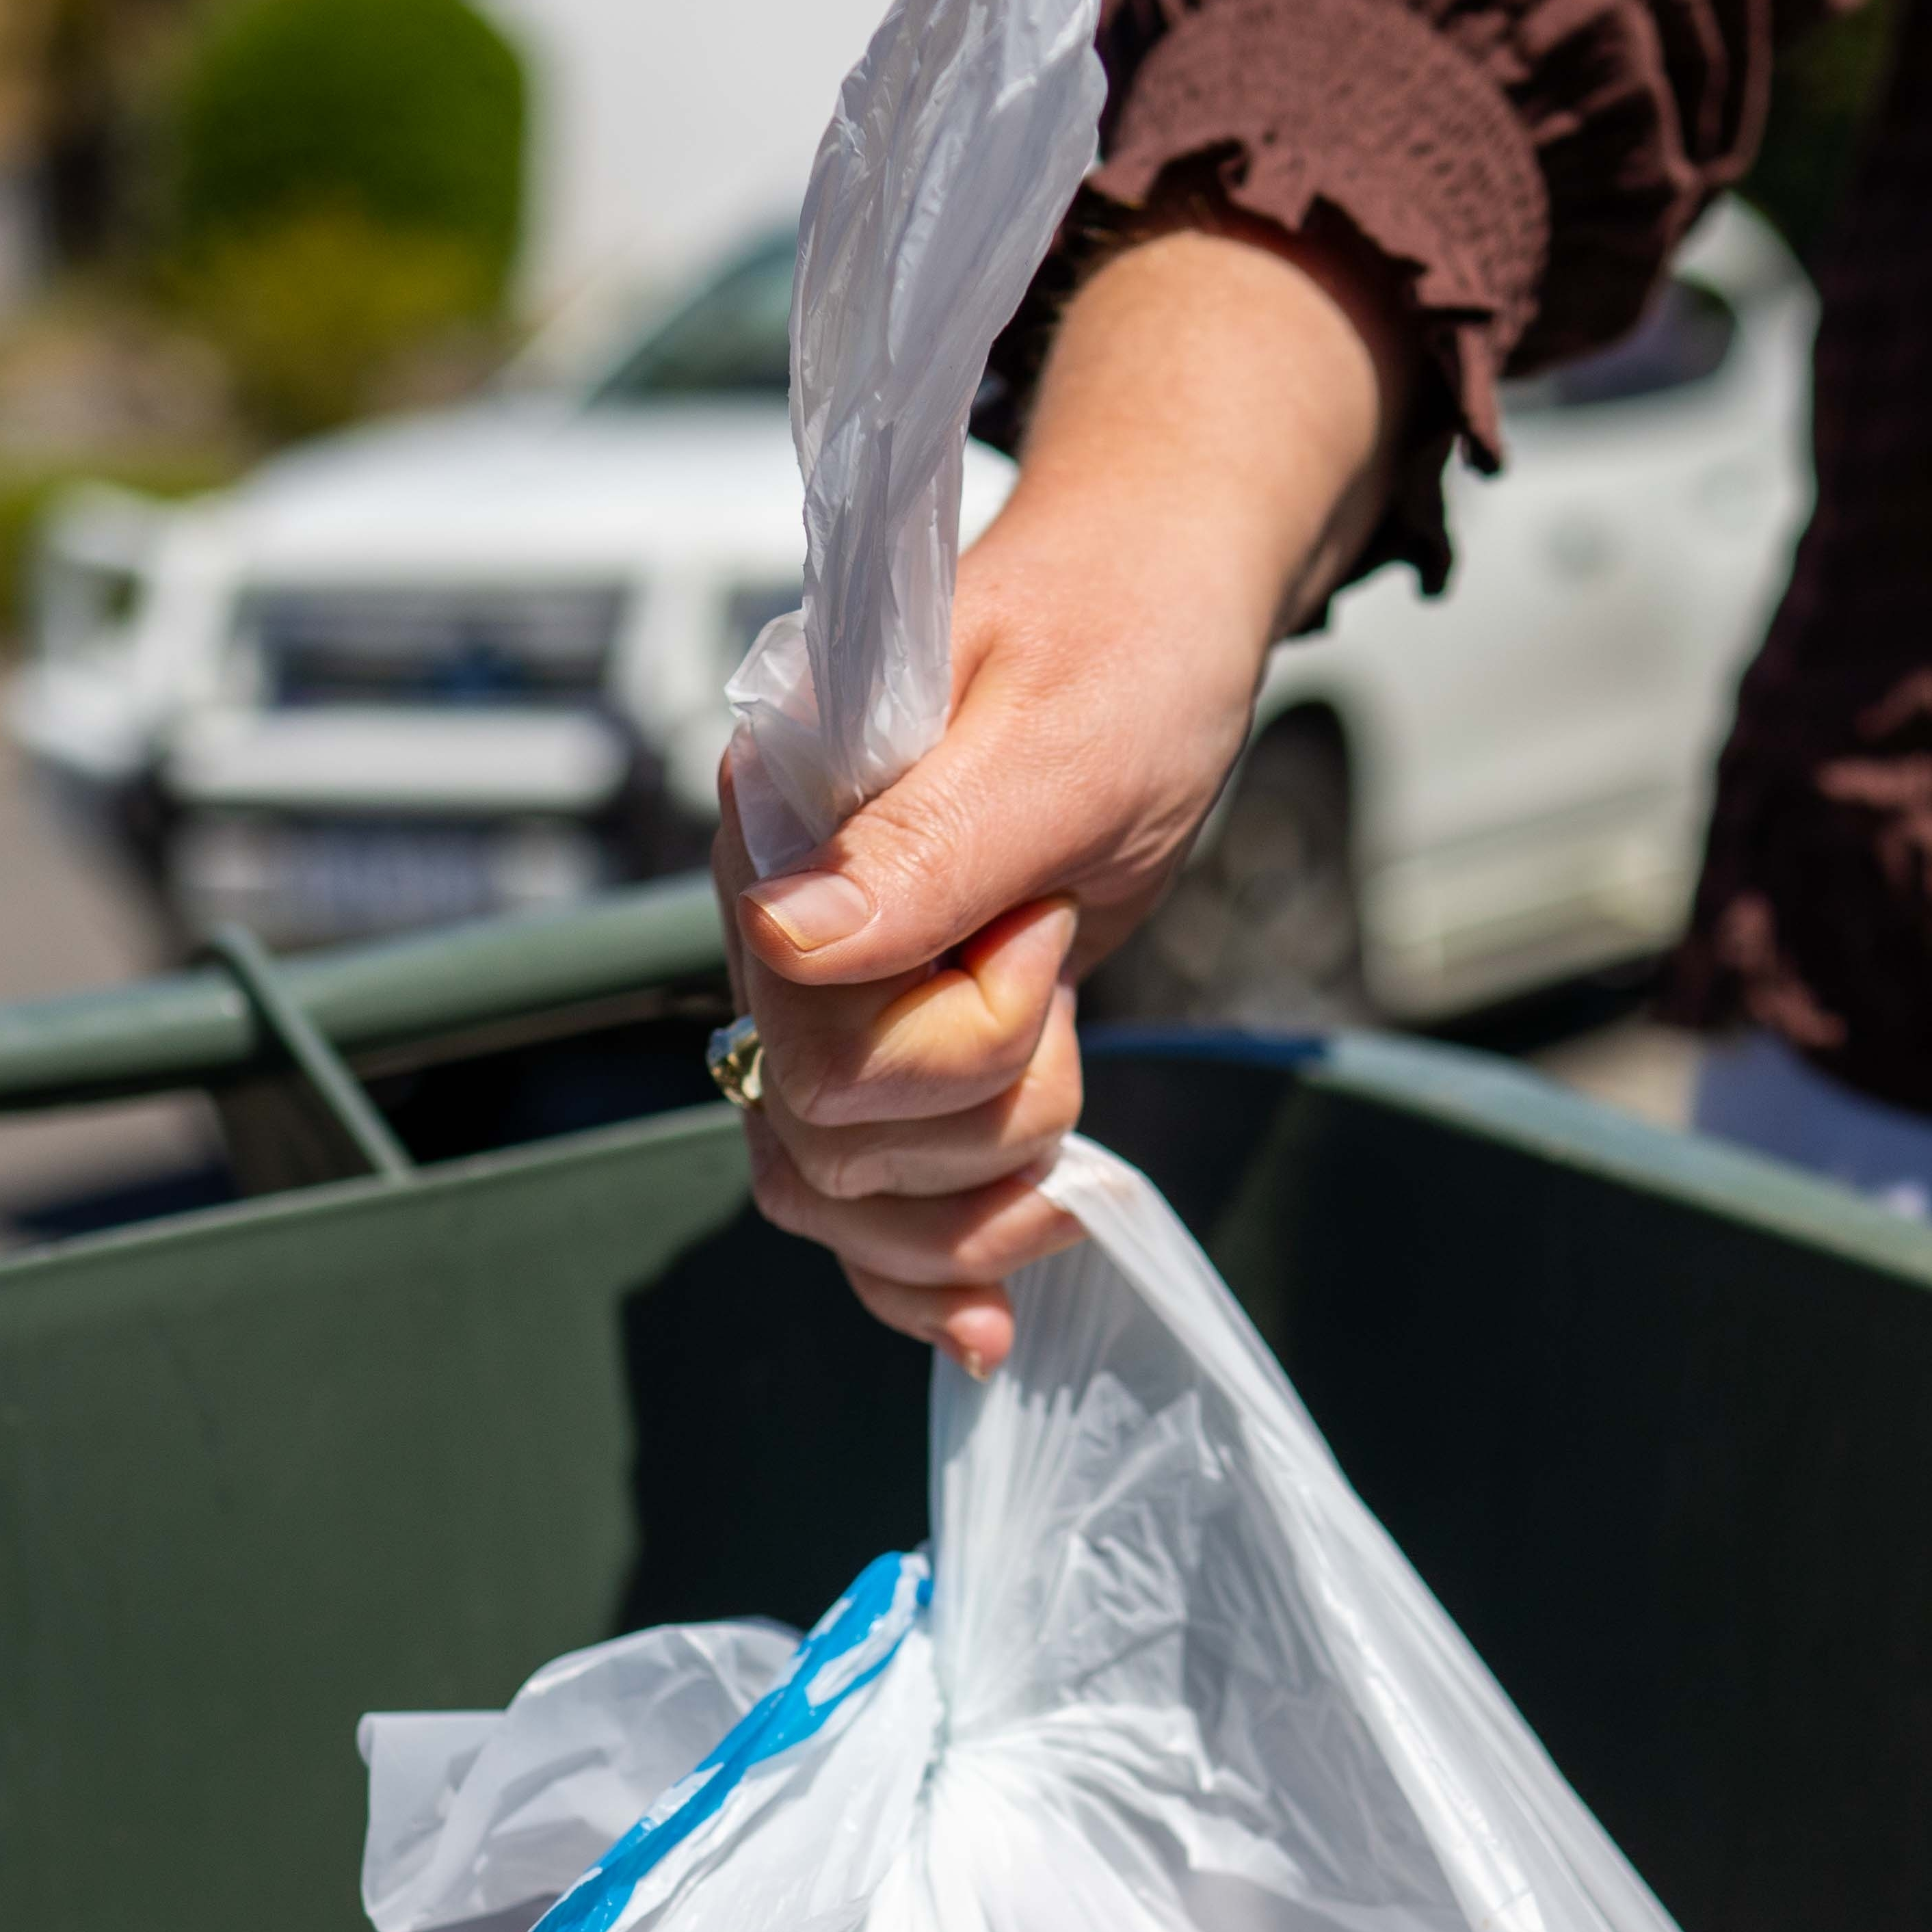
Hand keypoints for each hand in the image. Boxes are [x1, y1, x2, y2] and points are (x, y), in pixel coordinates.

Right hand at [737, 209, 1412, 1366]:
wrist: (1159, 613)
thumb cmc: (1125, 643)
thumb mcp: (1066, 735)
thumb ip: (931, 846)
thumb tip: (786, 940)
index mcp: (781, 823)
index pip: (805, 1028)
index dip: (956, 1019)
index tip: (1042, 917)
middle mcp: (772, 919)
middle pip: (826, 1131)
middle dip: (987, 1092)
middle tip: (1058, 953)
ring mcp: (818, 993)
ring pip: (834, 1191)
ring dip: (981, 1181)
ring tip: (1063, 1055)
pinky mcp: (881, 1044)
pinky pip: (854, 1212)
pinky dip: (923, 1276)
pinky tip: (990, 1318)